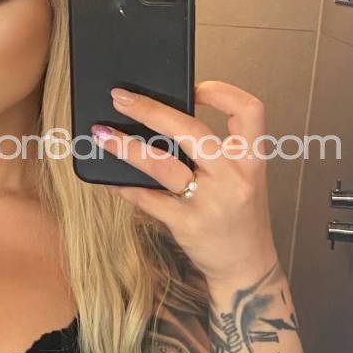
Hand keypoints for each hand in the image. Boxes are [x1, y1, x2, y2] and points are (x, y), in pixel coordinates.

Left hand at [91, 79, 279, 285]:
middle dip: (152, 110)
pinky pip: (147, 198)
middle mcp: (234, 177)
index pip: (249, 111)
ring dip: (126, 146)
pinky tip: (106, 179)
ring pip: (162, 164)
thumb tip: (162, 119)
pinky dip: (122, 186)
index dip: (222, 91)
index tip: (194, 86)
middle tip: (121, 98)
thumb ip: (216, 151)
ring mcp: (210, 202)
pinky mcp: (188, 224)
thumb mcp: (241, 178)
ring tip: (101, 133)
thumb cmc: (239, 215)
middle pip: (192, 130)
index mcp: (251, 159)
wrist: (246, 266)